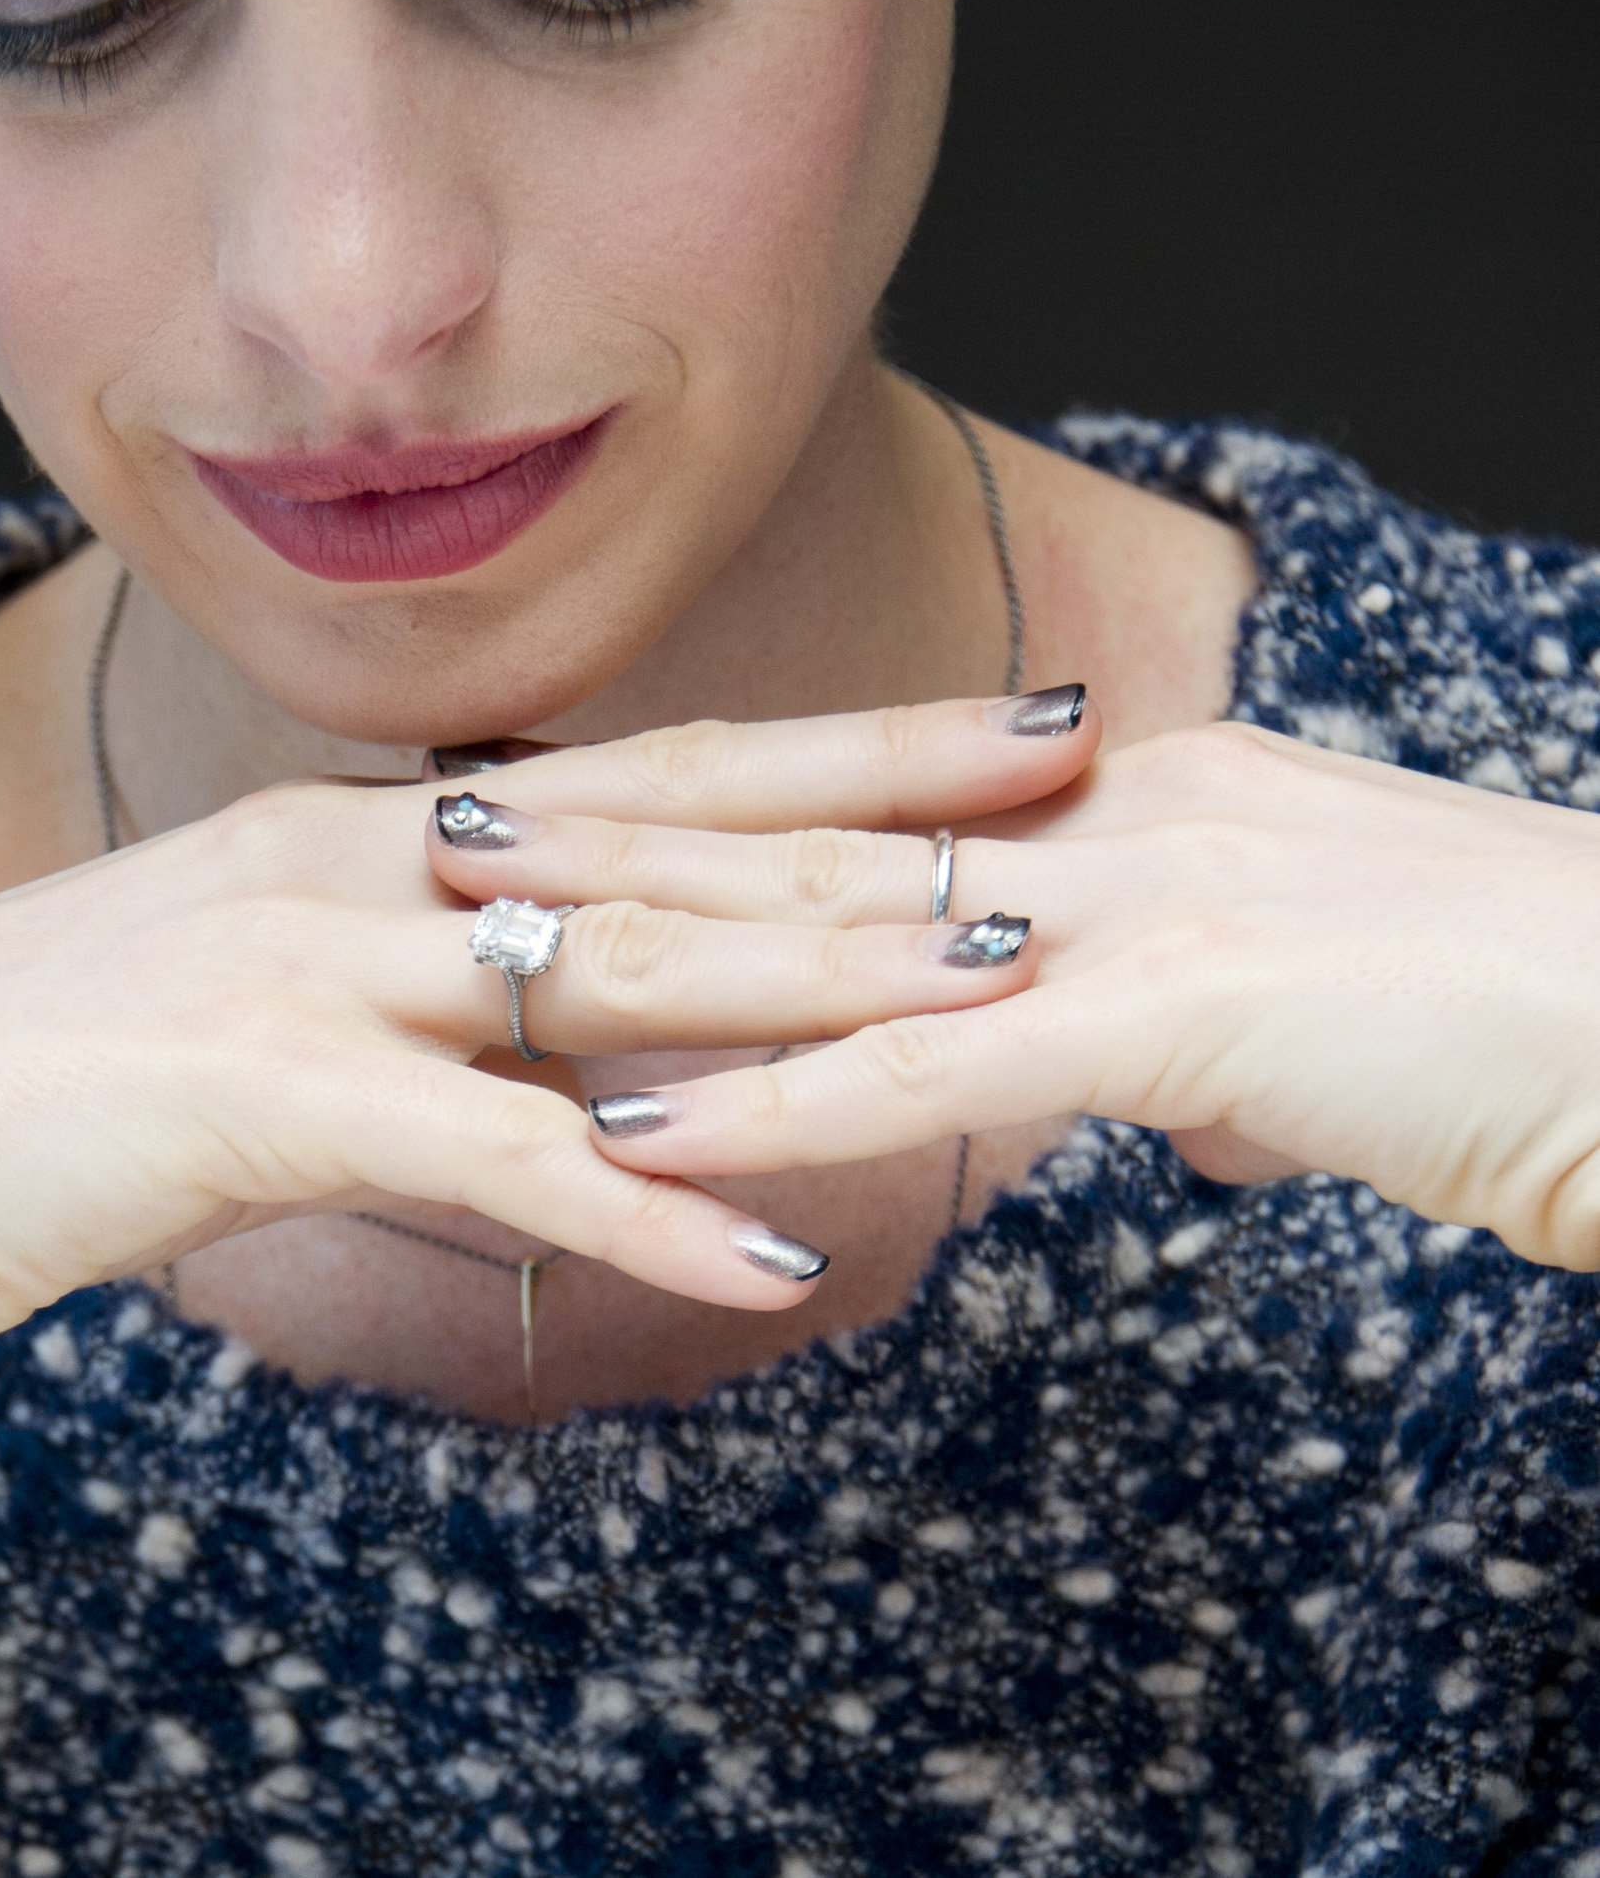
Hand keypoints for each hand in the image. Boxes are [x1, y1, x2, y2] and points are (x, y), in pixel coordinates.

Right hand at [0, 693, 1094, 1446]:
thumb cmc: (20, 1083)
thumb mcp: (238, 994)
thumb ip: (388, 985)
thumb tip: (522, 1005)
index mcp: (363, 830)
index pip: (650, 772)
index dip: (835, 745)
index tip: (992, 729)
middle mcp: (357, 862)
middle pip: (672, 830)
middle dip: (886, 812)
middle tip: (1076, 788)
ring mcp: (306, 963)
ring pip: (612, 962)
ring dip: (819, 978)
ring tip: (1006, 989)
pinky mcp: (253, 1094)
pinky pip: (488, 1153)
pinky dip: (635, 1198)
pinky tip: (774, 1251)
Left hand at [459, 716, 1599, 1269]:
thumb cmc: (1525, 1031)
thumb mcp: (1336, 1029)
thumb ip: (1229, 1045)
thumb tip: (1185, 1109)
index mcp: (1149, 806)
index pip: (879, 802)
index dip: (720, 805)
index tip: (581, 800)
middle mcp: (1120, 823)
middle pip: (816, 831)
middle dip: (623, 838)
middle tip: (453, 831)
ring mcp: (1143, 903)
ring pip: (839, 932)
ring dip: (647, 952)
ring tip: (482, 956)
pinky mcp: (1184, 1011)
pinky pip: (933, 1071)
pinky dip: (778, 1108)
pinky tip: (645, 1144)